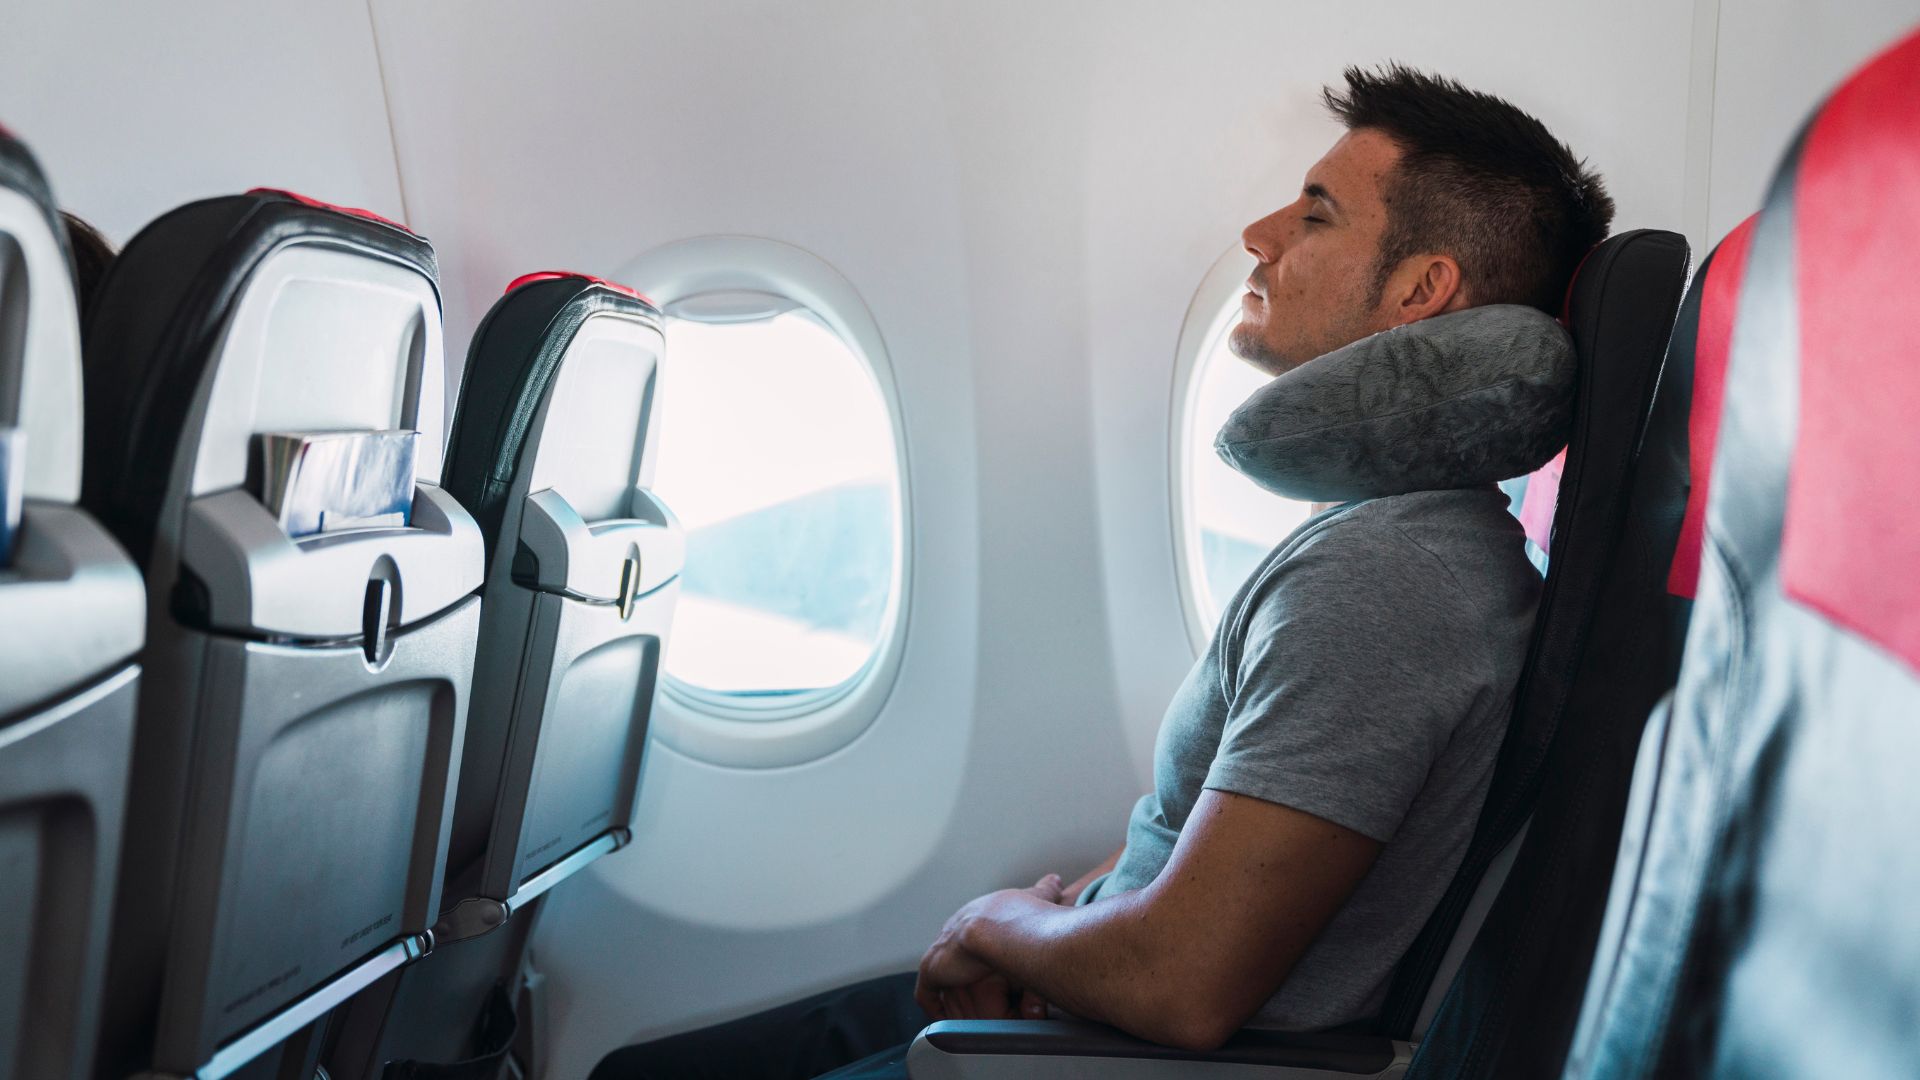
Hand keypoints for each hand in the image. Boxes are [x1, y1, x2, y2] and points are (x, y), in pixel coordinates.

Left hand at [915, 875, 1065, 1019]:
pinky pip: (927, 993)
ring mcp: (942, 949)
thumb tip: (1054, 880)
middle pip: (954, 951)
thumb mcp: (1038, 897)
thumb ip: (1044, 890)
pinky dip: (936, 1006)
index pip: (973, 931)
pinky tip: (946, 1018)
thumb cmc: (1023, 916)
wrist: (1002, 930)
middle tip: (977, 992)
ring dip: (951, 990)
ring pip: (942, 972)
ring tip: (964, 1011)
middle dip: (962, 969)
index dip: (981, 949)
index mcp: (977, 913)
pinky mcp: (932, 970)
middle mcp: (956, 928)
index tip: (988, 965)